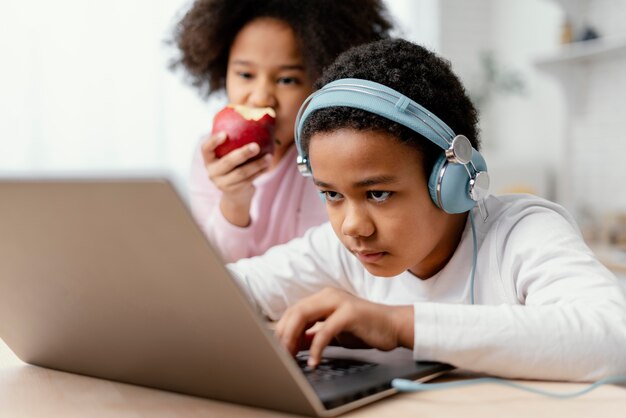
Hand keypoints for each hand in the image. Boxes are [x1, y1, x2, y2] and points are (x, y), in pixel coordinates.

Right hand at [201, 132, 271, 226]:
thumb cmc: (234, 165)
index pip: (205, 148)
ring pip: (241, 173)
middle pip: (228, 162)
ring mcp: (222, 183)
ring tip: (269, 156)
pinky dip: (260, 171)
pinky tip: (268, 165)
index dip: (213, 141)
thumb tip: (252, 114)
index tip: (224, 134)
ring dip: (257, 164)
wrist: (235, 193)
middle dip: (243, 153)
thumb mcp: (228, 154)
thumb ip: (233, 140)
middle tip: (256, 146)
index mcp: (209, 159)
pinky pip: (249, 180)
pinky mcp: (234, 191)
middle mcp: (212, 172)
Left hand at [274, 287, 413, 367]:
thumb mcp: (334, 333)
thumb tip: (292, 345)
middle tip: (280, 356)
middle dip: (283, 335)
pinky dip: (316, 348)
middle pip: (294, 312)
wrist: (394, 327)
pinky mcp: (349, 313)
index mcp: (323, 298)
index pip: (293, 311)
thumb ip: (313, 335)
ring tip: (290, 357)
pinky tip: (314, 361)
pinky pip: (325, 331)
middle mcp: (328, 295)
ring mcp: (339, 302)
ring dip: (293, 339)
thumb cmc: (365, 329)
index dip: (282, 330)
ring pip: (303, 316)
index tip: (278, 350)